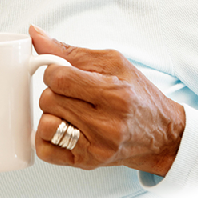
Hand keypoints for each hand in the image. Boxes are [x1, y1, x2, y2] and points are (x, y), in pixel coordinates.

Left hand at [30, 26, 185, 176]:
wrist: (162, 135)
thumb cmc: (137, 94)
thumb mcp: (112, 62)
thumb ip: (70, 51)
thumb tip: (34, 34)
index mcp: (115, 94)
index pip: (60, 78)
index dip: (53, 71)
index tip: (62, 72)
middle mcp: (107, 125)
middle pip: (49, 100)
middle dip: (53, 91)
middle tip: (70, 92)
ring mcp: (97, 148)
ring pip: (45, 125)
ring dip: (51, 114)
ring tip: (68, 110)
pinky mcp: (88, 163)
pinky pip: (46, 150)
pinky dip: (47, 137)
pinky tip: (62, 127)